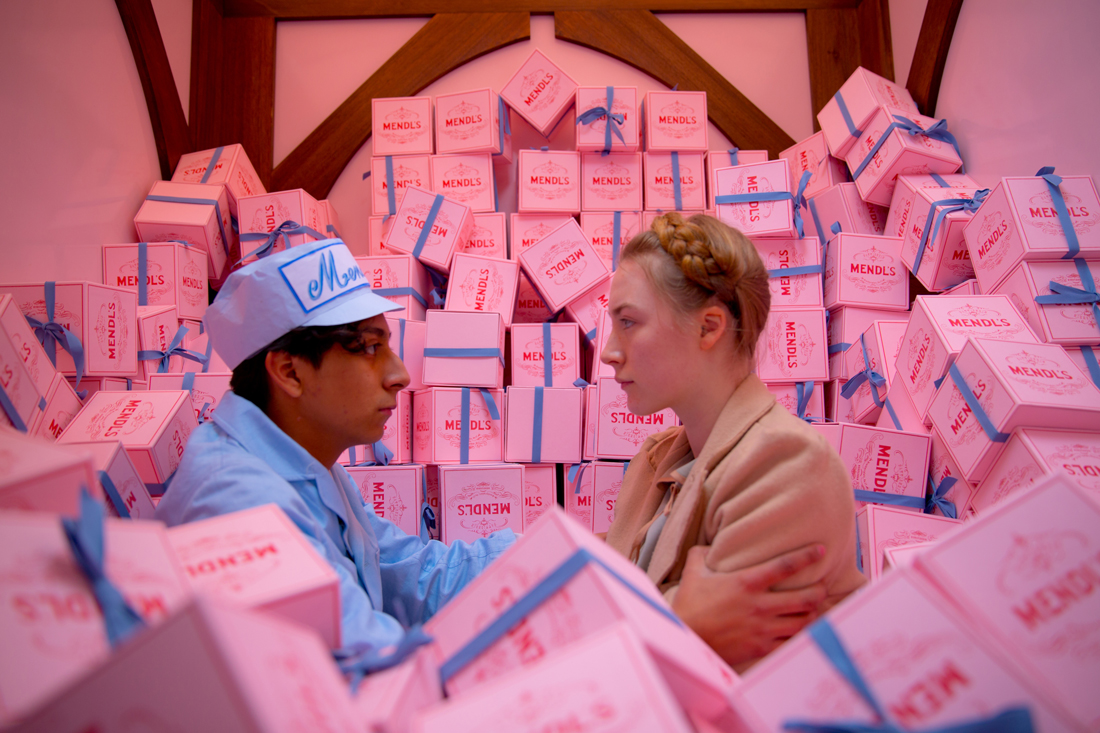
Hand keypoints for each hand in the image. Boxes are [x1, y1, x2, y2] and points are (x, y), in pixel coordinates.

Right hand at [671, 543, 827, 667]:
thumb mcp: (694, 572)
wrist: (687, 639)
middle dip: (819, 591)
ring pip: (802, 621)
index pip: (785, 566)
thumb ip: (703, 554)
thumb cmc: (689, 605)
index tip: (820, 551)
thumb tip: (711, 545)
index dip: (807, 557)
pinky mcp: (761, 647)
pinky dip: (800, 636)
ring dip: (813, 614)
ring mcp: (762, 628)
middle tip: (822, 587)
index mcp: (746, 582)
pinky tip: (802, 630)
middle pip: (804, 598)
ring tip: (815, 609)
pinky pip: (791, 642)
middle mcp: (759, 605)